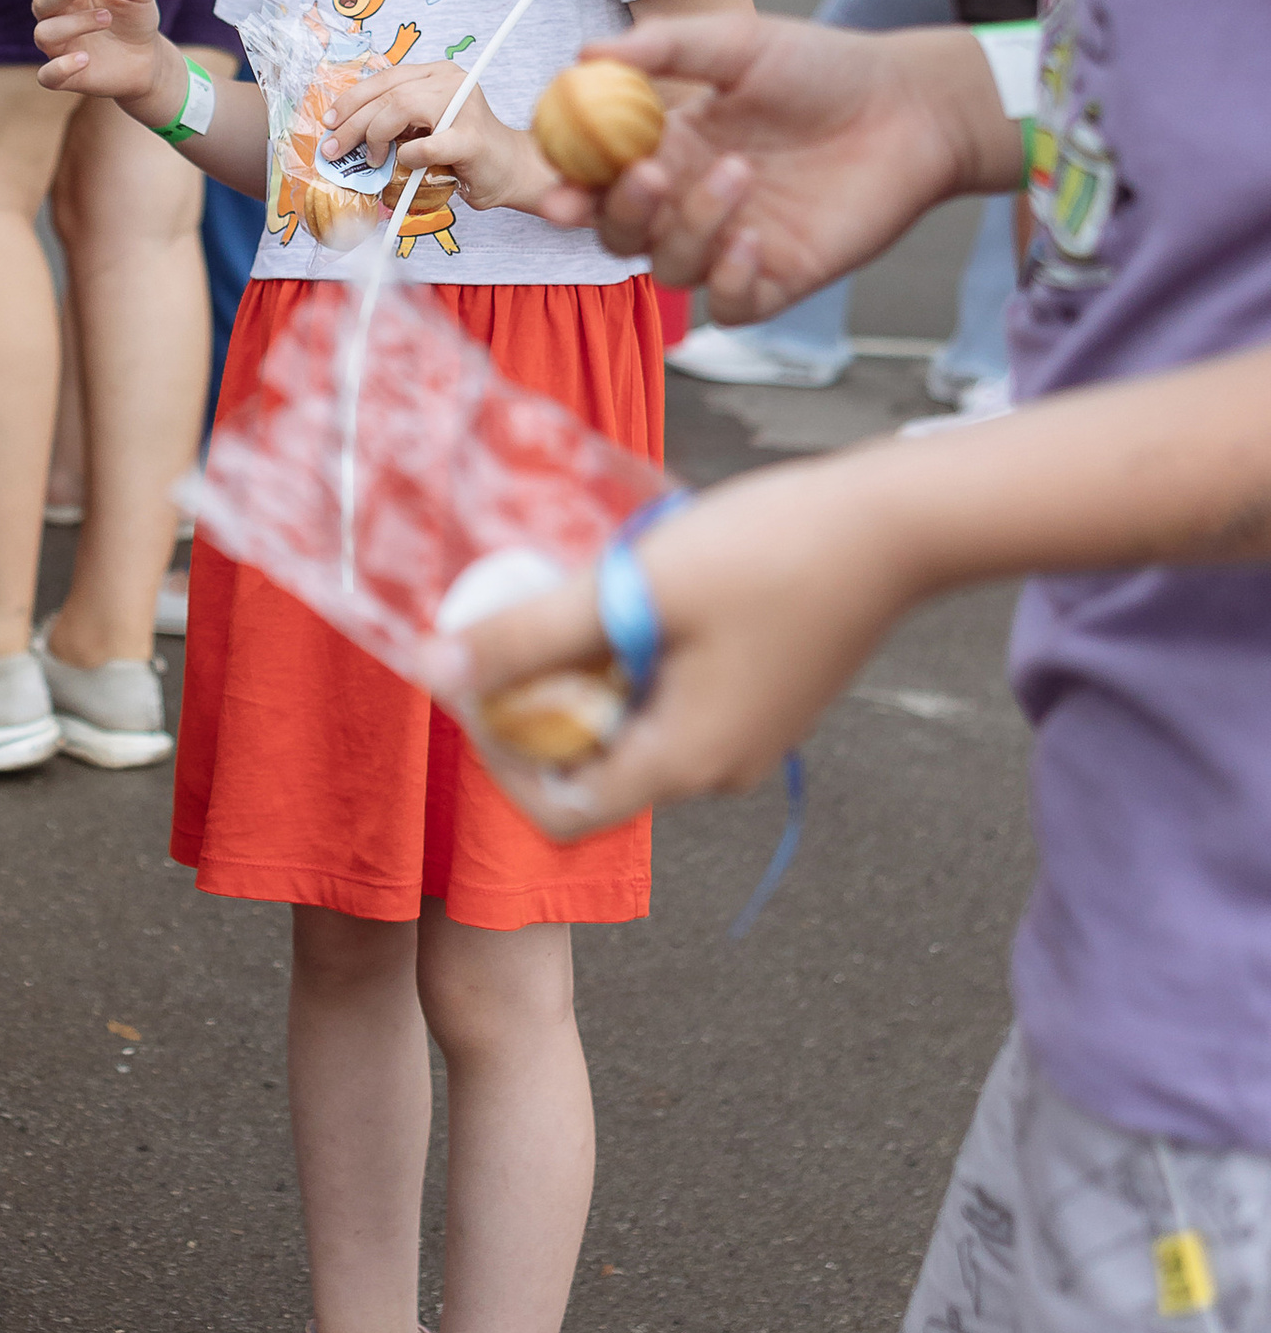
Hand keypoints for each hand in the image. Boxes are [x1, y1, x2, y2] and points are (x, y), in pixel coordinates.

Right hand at [32, 0, 178, 110]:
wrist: (147, 59)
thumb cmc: (135, 20)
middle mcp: (57, 19)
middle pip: (42, 1)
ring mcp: (60, 48)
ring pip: (44, 34)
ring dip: (72, 23)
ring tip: (107, 17)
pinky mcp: (66, 77)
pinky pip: (47, 75)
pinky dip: (61, 67)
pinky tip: (85, 58)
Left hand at [320, 59, 552, 215]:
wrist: (510, 171)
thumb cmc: (462, 153)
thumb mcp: (424, 127)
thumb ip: (396, 121)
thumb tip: (345, 132)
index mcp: (438, 74)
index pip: (386, 78)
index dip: (352, 99)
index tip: (329, 120)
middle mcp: (452, 81)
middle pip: (389, 94)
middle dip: (353, 122)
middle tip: (333, 147)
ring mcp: (465, 106)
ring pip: (403, 108)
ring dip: (376, 136)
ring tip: (372, 159)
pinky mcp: (471, 138)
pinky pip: (426, 144)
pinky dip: (408, 156)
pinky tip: (405, 163)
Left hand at [447, 451, 923, 833]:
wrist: (895, 523)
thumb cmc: (772, 551)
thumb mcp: (630, 588)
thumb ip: (529, 636)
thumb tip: (438, 671)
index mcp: (686, 763)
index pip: (558, 809)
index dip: (499, 757)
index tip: (475, 683)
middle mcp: (719, 770)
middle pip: (593, 769)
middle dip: (541, 705)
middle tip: (521, 624)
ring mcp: (748, 738)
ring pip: (633, 728)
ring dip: (588, 674)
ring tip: (581, 596)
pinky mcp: (765, 700)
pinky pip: (674, 700)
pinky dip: (636, 660)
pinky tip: (637, 593)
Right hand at [539, 20, 1004, 320]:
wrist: (910, 106)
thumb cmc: (824, 68)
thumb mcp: (740, 43)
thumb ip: (666, 47)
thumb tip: (585, 53)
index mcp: (665, 147)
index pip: (594, 178)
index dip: (567, 185)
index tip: (559, 180)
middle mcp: (686, 200)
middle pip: (618, 232)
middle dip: (620, 211)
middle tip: (649, 175)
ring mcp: (727, 243)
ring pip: (668, 267)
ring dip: (690, 228)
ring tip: (741, 173)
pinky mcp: (775, 278)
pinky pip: (729, 305)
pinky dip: (729, 281)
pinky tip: (754, 240)